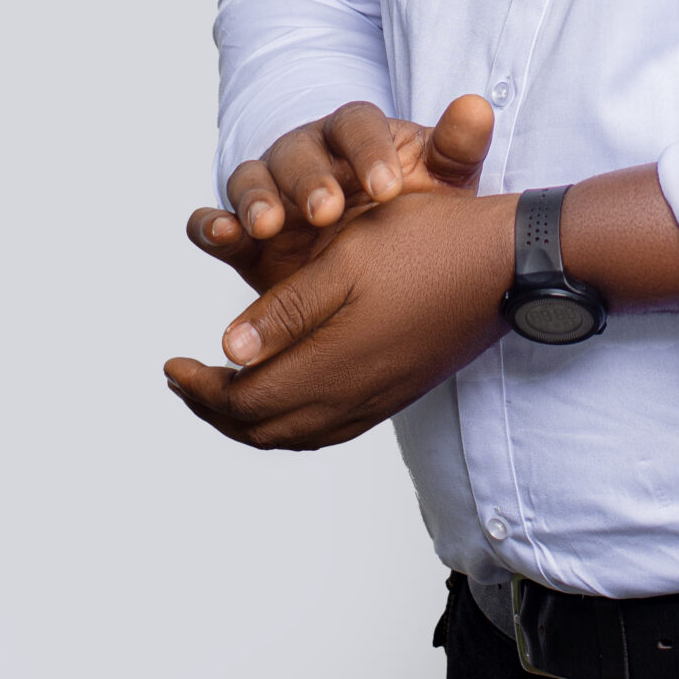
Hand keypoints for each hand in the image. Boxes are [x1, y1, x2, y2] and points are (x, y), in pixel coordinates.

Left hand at [164, 187, 517, 449]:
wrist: (507, 262)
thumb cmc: (426, 244)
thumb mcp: (346, 260)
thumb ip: (284, 310)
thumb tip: (227, 349)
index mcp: (332, 365)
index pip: (243, 401)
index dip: (199, 387)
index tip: (171, 362)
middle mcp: (352, 397)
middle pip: (261, 429)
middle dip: (213, 408)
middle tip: (184, 378)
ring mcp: (377, 400)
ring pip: (292, 435)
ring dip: (248, 419)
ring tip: (221, 386)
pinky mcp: (395, 392)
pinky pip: (325, 429)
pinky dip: (287, 421)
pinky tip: (282, 390)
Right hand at [185, 95, 493, 300]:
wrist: (375, 258)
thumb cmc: (411, 207)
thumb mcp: (442, 181)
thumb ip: (455, 147)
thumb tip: (477, 106)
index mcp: (355, 135)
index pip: (357, 125)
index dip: (369, 151)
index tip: (388, 188)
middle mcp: (307, 154)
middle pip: (299, 151)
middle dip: (311, 180)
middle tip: (327, 211)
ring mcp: (270, 191)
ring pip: (251, 179)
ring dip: (257, 199)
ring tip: (269, 226)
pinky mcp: (241, 233)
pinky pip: (212, 220)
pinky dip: (209, 225)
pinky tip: (221, 234)